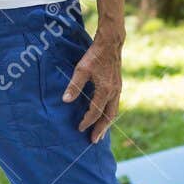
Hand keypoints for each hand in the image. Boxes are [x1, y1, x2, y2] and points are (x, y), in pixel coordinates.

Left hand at [64, 29, 123, 143]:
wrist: (111, 43)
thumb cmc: (95, 55)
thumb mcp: (81, 69)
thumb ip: (74, 85)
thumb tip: (65, 101)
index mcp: (105, 90)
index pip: (95, 112)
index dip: (87, 121)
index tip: (79, 129)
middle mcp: (114, 92)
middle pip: (108, 116)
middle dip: (101, 129)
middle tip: (94, 141)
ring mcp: (118, 89)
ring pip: (113, 111)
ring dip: (106, 123)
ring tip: (101, 133)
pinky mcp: (118, 85)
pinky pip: (115, 104)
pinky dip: (109, 114)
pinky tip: (105, 116)